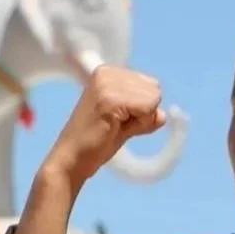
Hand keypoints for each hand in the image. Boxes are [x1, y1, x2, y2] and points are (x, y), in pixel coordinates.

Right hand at [42, 65, 164, 193]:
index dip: (141, 109)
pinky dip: (139, 125)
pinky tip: (115, 129)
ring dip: (141, 120)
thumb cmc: (95, 143)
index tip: (115, 120)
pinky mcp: (111, 99)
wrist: (71, 160)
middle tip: (115, 126)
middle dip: (143, 113)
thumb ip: (145, 114)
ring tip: (114, 128)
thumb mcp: (125, 122)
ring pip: (154, 98)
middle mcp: (107, 73)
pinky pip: (148, 109)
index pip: (151, 85)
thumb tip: (163, 115)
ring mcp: (107, 84)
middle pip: (155, 89)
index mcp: (108, 72)